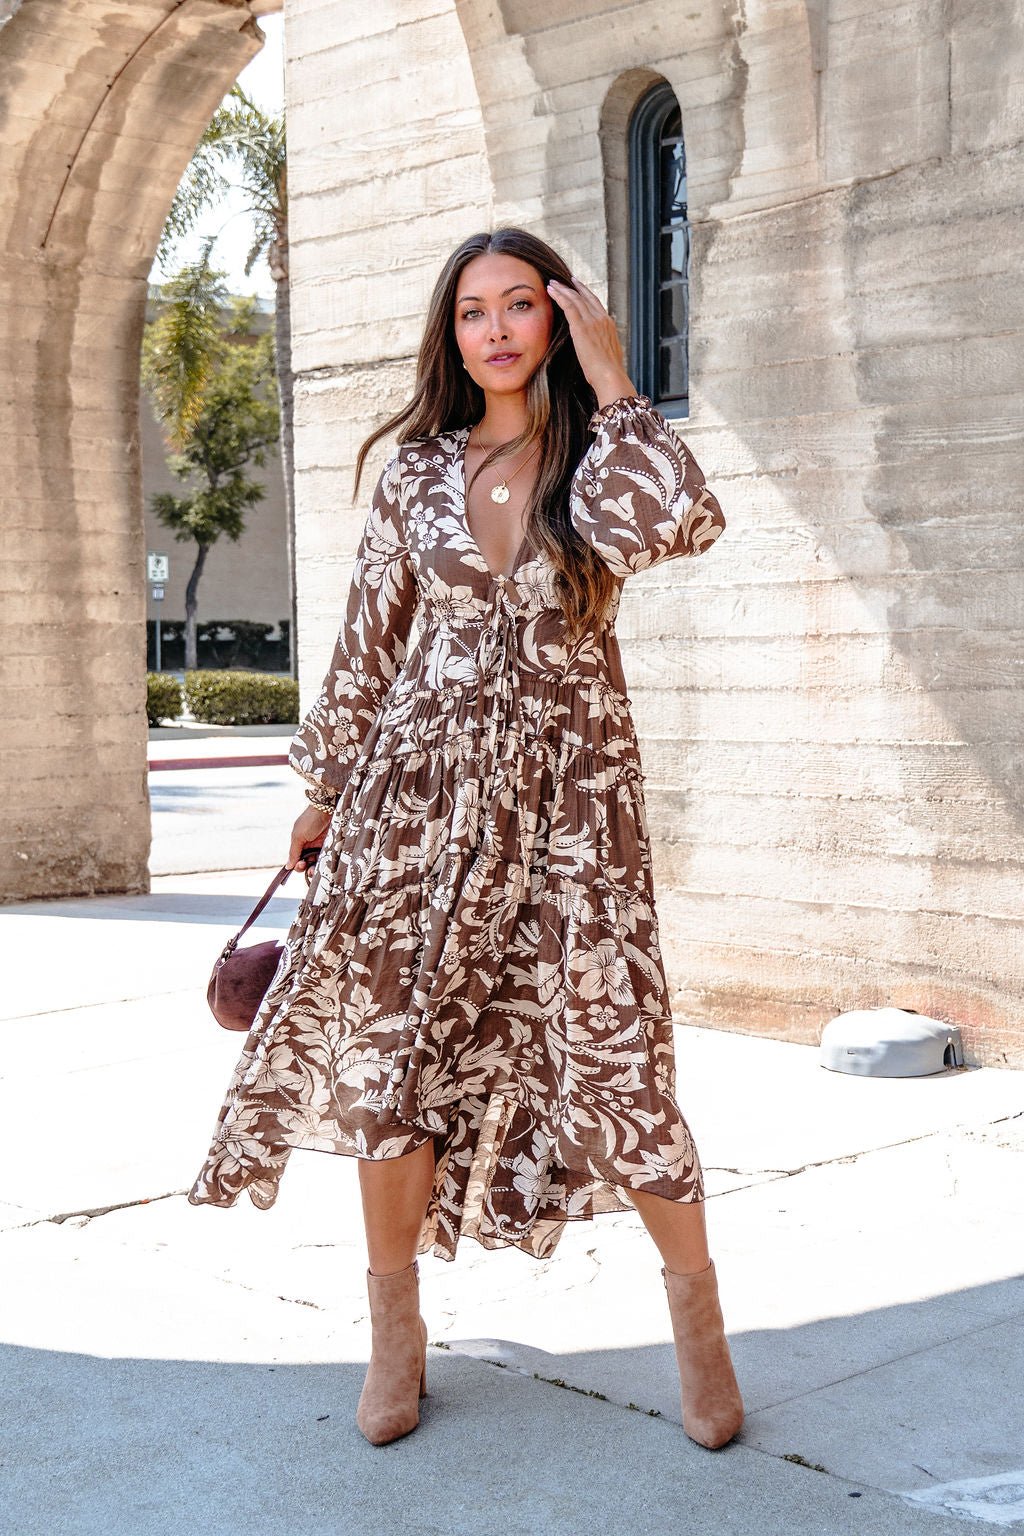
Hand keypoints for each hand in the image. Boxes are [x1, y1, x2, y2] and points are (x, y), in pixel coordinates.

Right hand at [288, 804, 330, 871]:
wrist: (328, 808)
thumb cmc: (310, 820)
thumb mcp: (298, 836)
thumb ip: (294, 852)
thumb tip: (288, 867)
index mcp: (299, 843)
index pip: (297, 859)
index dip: (298, 865)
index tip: (301, 865)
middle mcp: (310, 846)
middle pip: (307, 863)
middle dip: (306, 868)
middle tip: (308, 867)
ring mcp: (321, 846)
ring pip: (317, 862)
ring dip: (315, 868)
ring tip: (315, 870)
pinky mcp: (331, 845)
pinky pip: (327, 858)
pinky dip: (325, 863)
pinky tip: (324, 865)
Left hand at [546, 277, 637, 404]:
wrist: (610, 376)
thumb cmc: (608, 373)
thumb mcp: (608, 355)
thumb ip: (603, 346)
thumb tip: (600, 349)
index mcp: (609, 324)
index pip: (595, 303)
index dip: (584, 293)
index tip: (577, 286)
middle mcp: (602, 318)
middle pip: (585, 297)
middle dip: (572, 287)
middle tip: (561, 280)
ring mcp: (592, 321)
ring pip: (575, 298)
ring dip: (562, 289)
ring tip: (551, 283)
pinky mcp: (581, 327)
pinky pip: (568, 305)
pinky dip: (559, 296)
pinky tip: (550, 291)